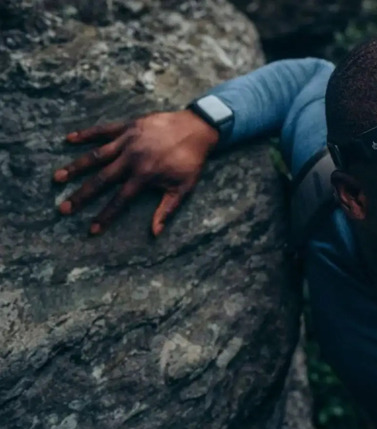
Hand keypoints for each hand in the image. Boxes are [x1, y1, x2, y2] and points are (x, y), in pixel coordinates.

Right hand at [54, 110, 218, 235]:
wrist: (198, 128)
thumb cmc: (192, 160)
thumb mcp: (184, 187)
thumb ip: (167, 209)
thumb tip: (155, 233)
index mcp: (145, 176)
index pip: (119, 200)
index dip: (105, 216)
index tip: (91, 229)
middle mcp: (132, 159)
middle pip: (101, 180)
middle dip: (81, 196)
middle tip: (62, 208)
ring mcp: (128, 141)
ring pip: (96, 155)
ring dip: (75, 167)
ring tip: (57, 178)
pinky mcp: (128, 126)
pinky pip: (103, 130)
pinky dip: (86, 134)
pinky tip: (69, 139)